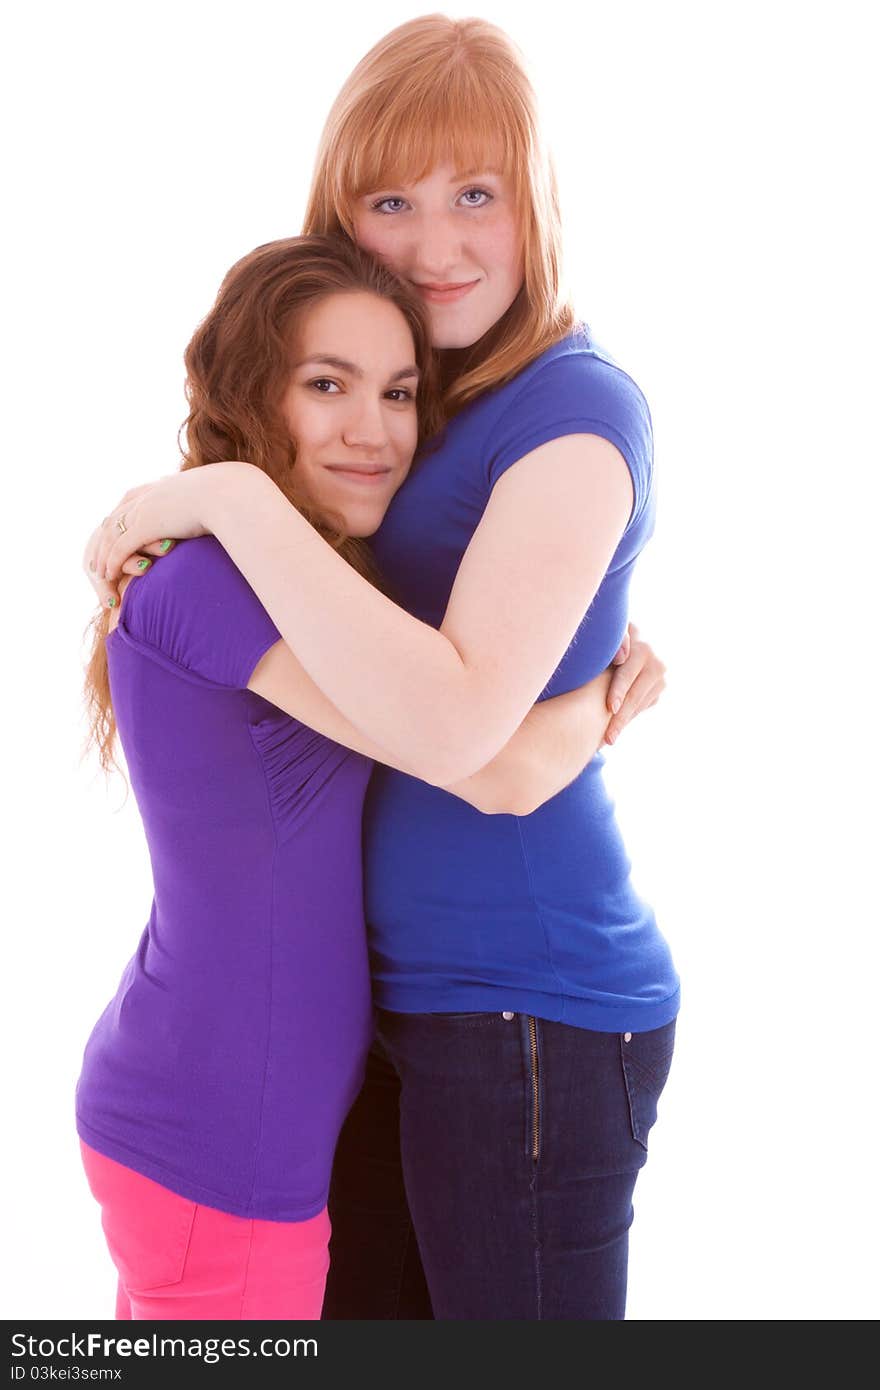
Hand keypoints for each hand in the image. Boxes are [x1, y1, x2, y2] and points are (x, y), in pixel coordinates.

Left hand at [82, 465, 241, 608]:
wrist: (228, 493)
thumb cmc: (228, 496)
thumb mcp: (209, 497)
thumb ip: (201, 503)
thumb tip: (211, 509)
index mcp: (158, 488)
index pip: (129, 503)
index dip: (119, 520)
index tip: (113, 533)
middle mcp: (145, 497)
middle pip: (113, 520)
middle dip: (102, 540)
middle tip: (96, 557)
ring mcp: (142, 511)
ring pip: (110, 536)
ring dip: (103, 556)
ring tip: (99, 573)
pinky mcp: (144, 526)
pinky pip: (120, 548)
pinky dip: (112, 562)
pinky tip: (109, 575)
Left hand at [604, 623, 666, 744]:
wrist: (615, 647)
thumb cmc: (603, 643)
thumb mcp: (607, 640)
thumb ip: (615, 643)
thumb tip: (622, 657)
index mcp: (639, 644)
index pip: (628, 671)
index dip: (619, 689)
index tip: (610, 707)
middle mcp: (653, 659)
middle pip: (635, 693)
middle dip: (621, 716)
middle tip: (608, 737)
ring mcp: (659, 675)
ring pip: (639, 704)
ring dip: (624, 722)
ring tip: (608, 739)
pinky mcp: (658, 689)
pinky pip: (641, 707)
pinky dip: (627, 718)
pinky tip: (614, 730)